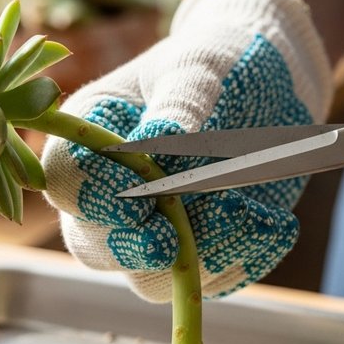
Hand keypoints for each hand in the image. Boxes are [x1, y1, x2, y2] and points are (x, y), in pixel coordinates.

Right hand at [42, 0, 331, 300]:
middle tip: (171, 241)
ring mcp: (154, 230)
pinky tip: (278, 225)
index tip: (134, 193)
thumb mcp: (203, 67)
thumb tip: (164, 133)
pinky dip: (245, 259)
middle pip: (94, 246)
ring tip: (250, 216)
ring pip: (150, 278)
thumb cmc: (222, 63)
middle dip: (132, 249)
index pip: (66, 179)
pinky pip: (210, 280)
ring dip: (197, 260)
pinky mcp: (200, 252)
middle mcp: (111, 194)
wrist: (275, 84)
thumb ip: (182, 101)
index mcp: (92, 137)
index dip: (92, 194)